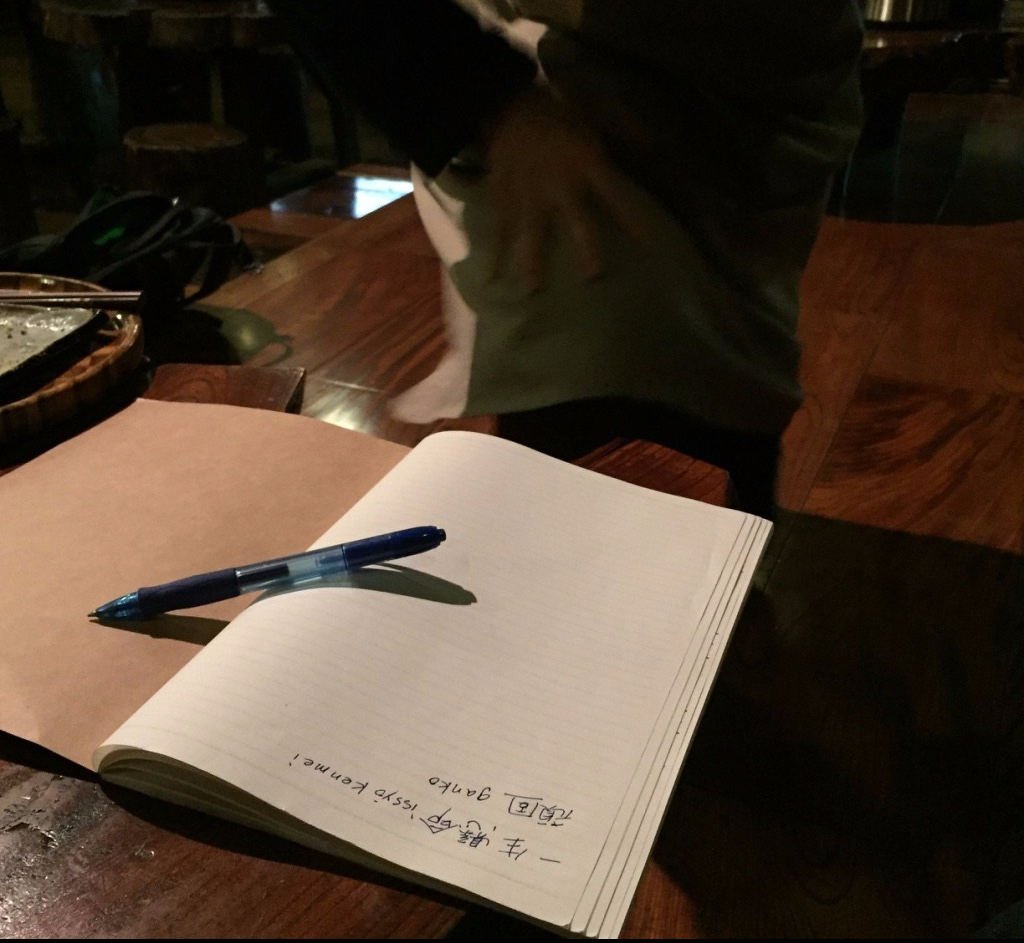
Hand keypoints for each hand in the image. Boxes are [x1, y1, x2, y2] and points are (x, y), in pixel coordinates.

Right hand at [482, 83, 649, 293]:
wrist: (505, 100)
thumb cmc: (555, 111)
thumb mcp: (593, 115)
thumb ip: (621, 134)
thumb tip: (655, 148)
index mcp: (584, 162)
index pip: (614, 194)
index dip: (631, 217)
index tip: (647, 244)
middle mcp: (558, 183)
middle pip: (575, 220)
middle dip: (585, 247)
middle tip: (593, 276)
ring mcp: (528, 193)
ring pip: (532, 232)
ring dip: (532, 262)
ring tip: (532, 291)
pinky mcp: (503, 198)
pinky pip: (500, 230)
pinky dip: (495, 255)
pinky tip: (492, 279)